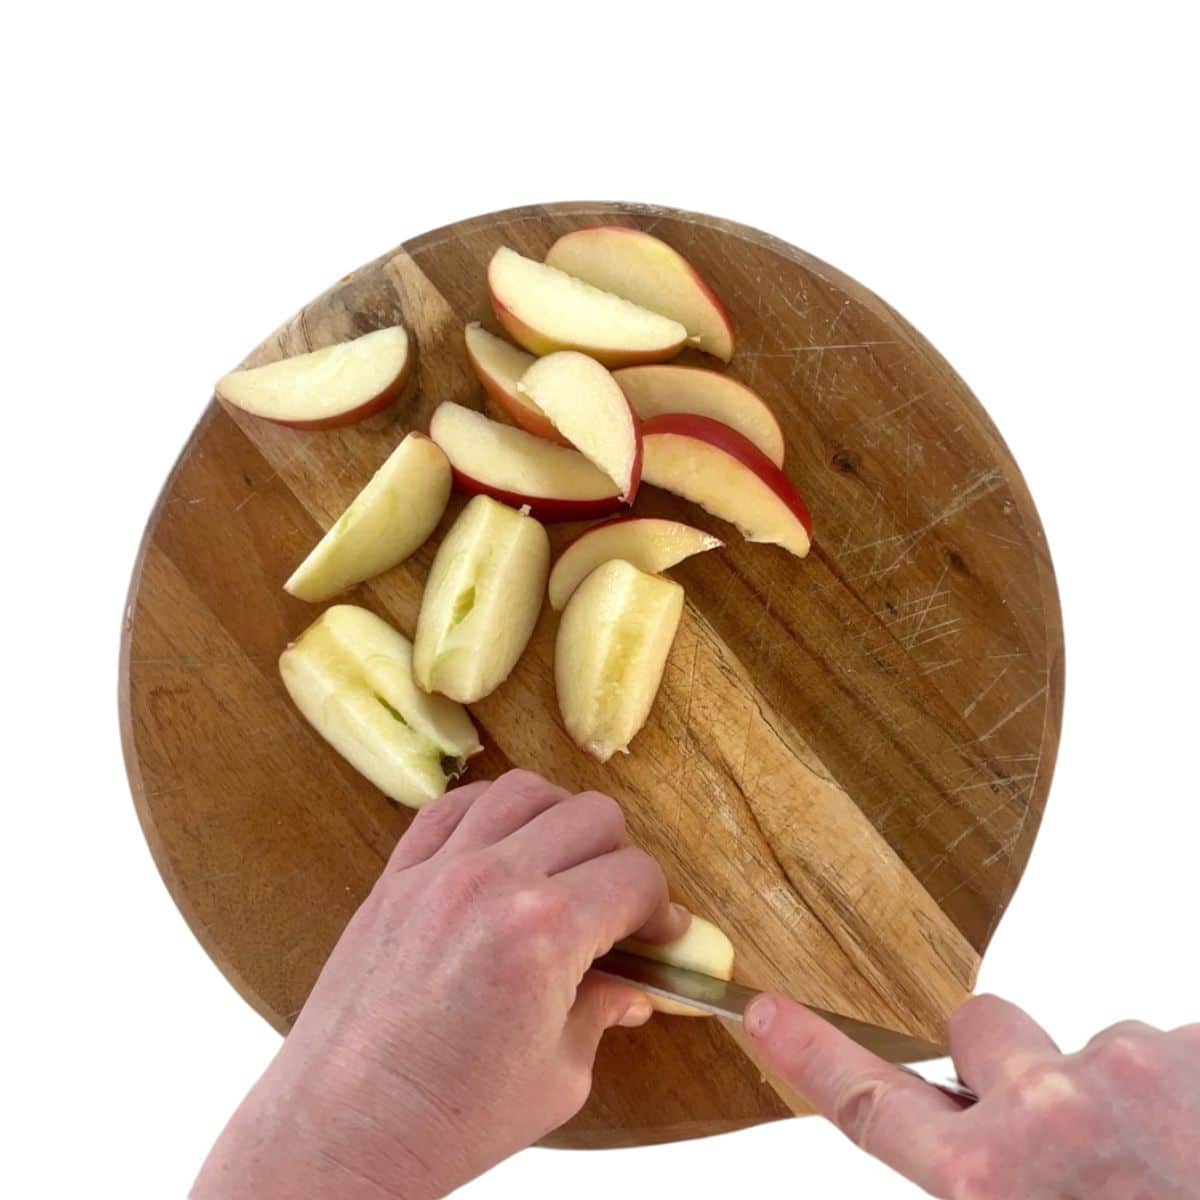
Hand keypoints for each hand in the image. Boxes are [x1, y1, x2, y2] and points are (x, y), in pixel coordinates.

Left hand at [192, 770, 688, 1198]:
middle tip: (610, 907)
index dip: (660, 907)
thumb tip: (632, 987)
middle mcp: (493, 881)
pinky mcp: (395, 875)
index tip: (657, 934)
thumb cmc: (451, 1117)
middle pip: (592, 814)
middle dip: (618, 858)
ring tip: (556, 869)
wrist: (347, 1129)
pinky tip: (497, 850)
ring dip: (556, 822)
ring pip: (525, 791)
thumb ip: (602, 1012)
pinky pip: (451, 805)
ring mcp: (438, 869)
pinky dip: (487, 812)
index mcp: (546, 930)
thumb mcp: (559, 1075)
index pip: (637, 876)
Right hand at [745, 993, 1199, 1197]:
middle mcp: (1050, 1108)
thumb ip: (984, 1194)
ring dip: (1122, 1091)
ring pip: (1098, 1042)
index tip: (767, 1008)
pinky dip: (1191, 1090)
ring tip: (1173, 1167)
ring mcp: (1136, 1067)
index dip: (811, 1054)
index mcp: (993, 1184)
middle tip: (1067, 1135)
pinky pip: (1179, 1048)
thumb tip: (967, 1169)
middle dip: (1009, 1062)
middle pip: (983, 1025)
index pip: (870, 1104)